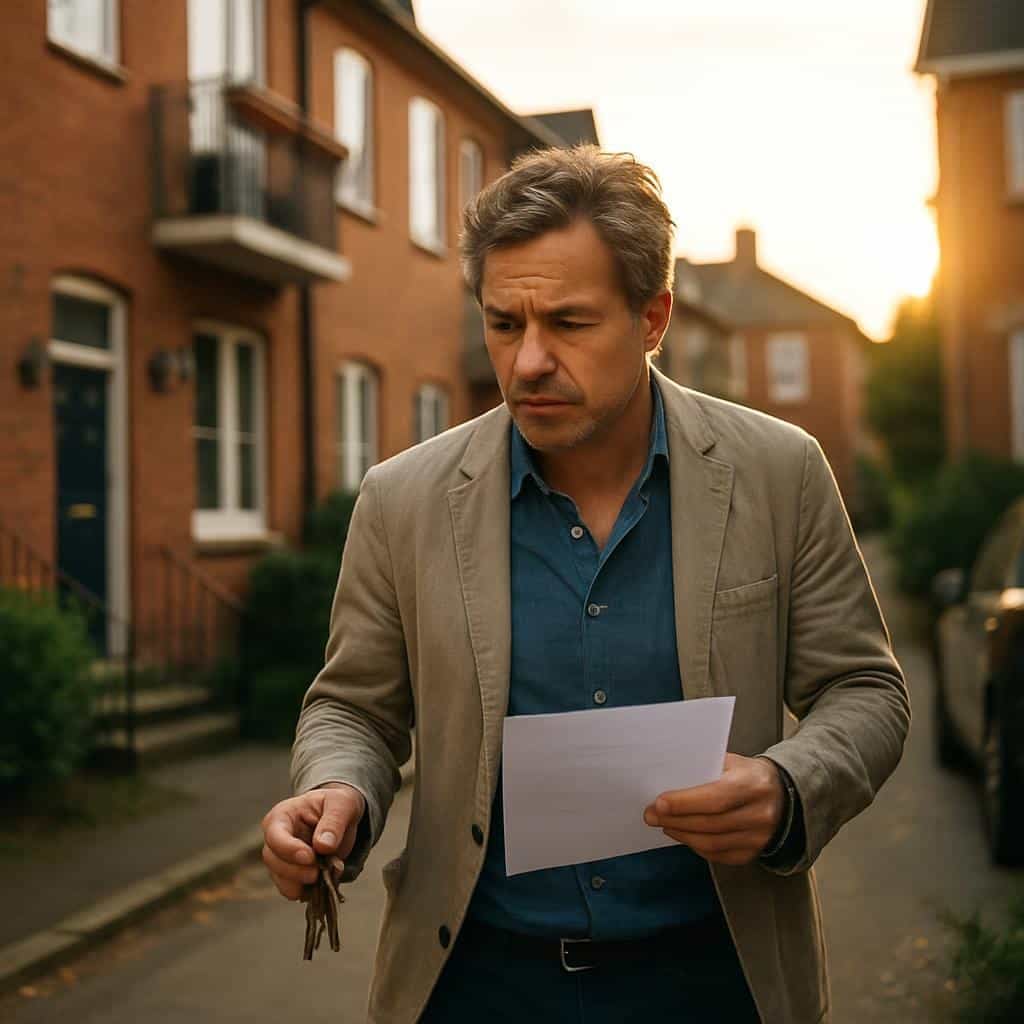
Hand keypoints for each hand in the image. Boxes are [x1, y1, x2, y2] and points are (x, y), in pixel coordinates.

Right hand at [261, 783, 365, 900]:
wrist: (342, 817)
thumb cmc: (337, 805)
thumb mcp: (342, 804)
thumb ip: (334, 822)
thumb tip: (323, 846)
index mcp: (282, 815)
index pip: (275, 836)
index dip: (289, 849)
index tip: (311, 857)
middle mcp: (276, 839)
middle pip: (273, 860)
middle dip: (295, 871)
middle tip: (318, 873)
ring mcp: (281, 859)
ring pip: (280, 879)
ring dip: (301, 884)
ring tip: (325, 877)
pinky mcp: (291, 875)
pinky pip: (292, 890)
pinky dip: (307, 891)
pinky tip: (322, 885)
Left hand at [643, 754, 783, 866]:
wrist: (782, 795)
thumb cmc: (747, 774)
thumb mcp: (731, 762)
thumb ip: (704, 769)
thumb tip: (667, 779)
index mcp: (753, 784)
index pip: (716, 798)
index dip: (685, 803)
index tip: (659, 803)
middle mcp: (760, 813)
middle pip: (711, 823)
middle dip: (676, 820)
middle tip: (651, 815)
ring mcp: (758, 837)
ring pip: (712, 843)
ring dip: (681, 834)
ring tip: (663, 824)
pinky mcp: (753, 853)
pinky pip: (718, 854)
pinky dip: (695, 846)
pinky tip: (681, 834)